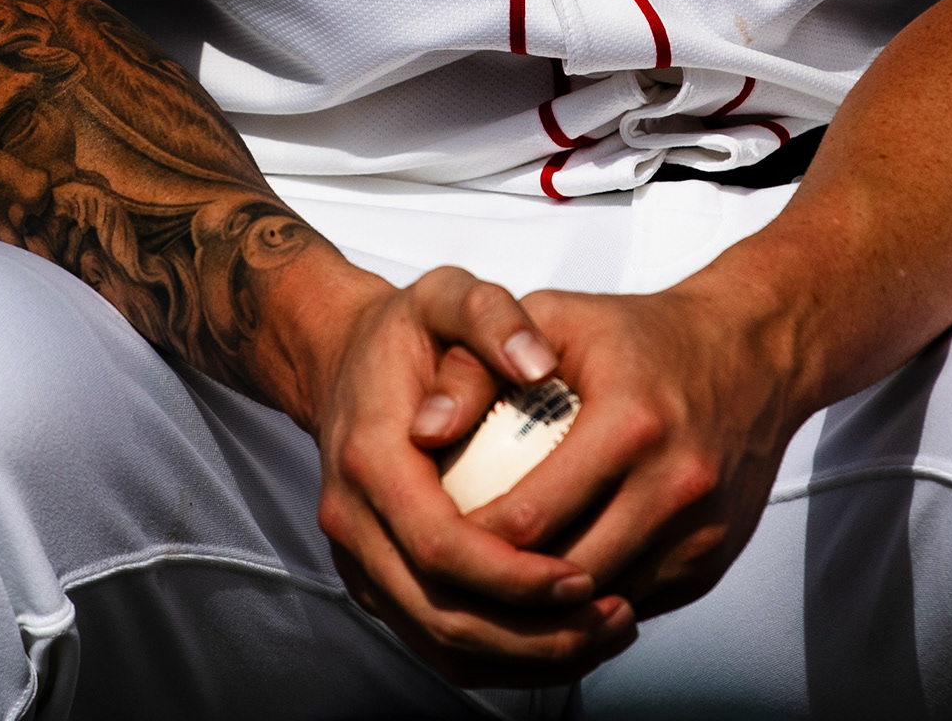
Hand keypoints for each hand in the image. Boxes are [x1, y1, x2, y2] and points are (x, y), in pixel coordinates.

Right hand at [311, 266, 638, 684]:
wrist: (340, 359)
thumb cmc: (404, 331)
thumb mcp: (446, 295)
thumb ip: (491, 316)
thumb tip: (536, 361)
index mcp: (370, 460)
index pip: (439, 546)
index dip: (512, 574)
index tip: (582, 574)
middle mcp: (354, 522)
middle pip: (439, 613)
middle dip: (529, 632)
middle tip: (612, 616)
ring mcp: (361, 560)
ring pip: (438, 641)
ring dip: (523, 656)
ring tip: (604, 633)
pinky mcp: (378, 581)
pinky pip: (437, 640)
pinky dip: (502, 655)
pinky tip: (566, 640)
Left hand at [437, 279, 814, 619]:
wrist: (752, 353)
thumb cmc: (641, 336)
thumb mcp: (553, 319)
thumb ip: (476, 366)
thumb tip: (419, 430)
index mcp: (630, 423)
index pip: (530, 517)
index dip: (470, 542)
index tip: (432, 539)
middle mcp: (674, 483)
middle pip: (564, 573)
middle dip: (500, 589)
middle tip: (451, 580)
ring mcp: (701, 529)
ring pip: (601, 601)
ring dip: (545, 609)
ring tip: (492, 593)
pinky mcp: (713, 558)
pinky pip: (637, 602)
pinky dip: (591, 602)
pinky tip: (552, 585)